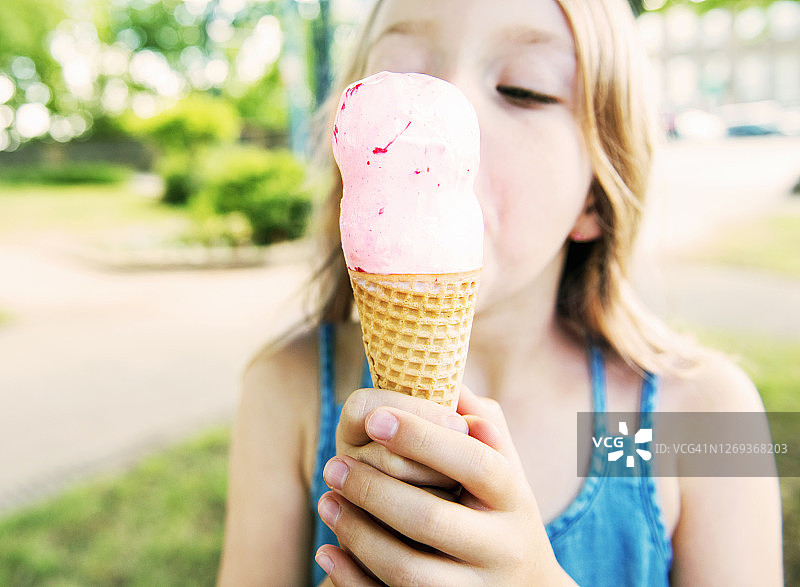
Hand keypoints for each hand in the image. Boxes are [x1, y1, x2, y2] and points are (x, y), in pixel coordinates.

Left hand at [316, 386, 575, 585]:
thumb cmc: (500, 509)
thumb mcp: (503, 465)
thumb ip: (480, 420)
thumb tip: (445, 379)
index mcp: (515, 499)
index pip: (475, 462)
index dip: (424, 438)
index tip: (375, 420)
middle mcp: (503, 549)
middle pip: (431, 519)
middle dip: (374, 490)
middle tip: (332, 465)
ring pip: (407, 570)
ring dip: (357, 534)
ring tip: (326, 502)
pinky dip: (353, 580)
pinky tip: (328, 552)